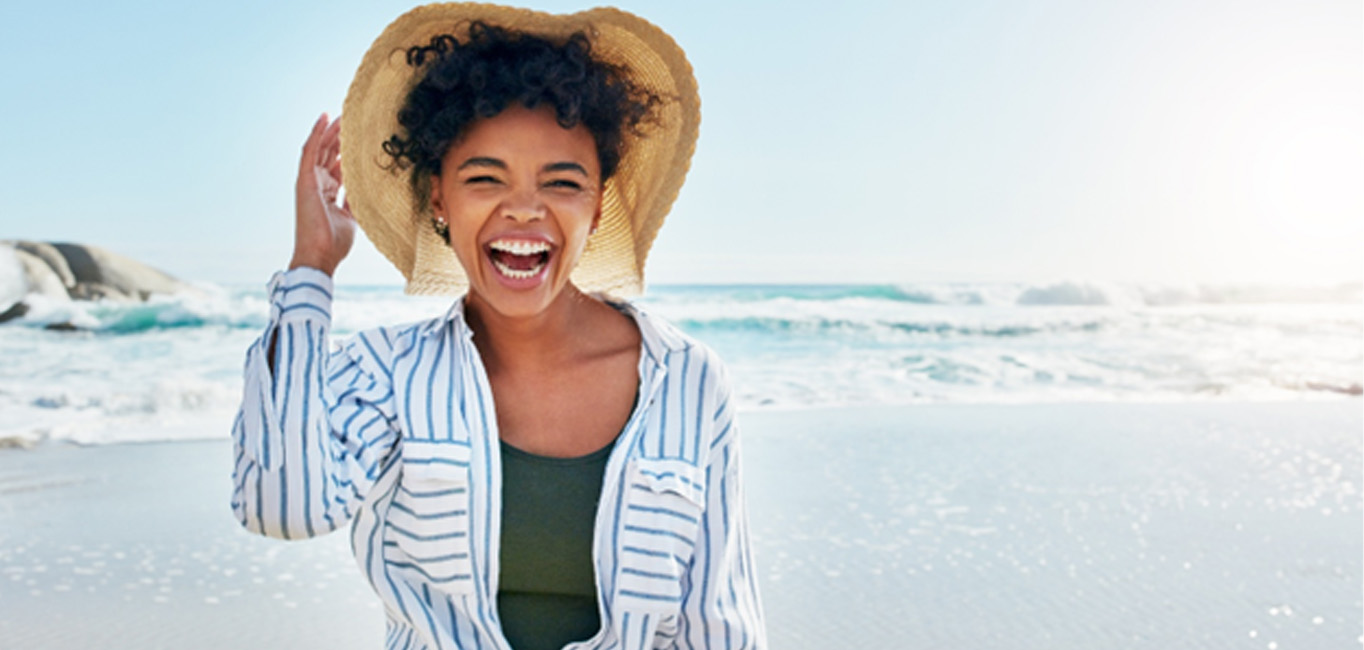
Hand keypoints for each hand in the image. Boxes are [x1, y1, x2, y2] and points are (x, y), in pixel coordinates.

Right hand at [290, 113, 355, 275]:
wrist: (321, 257)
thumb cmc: (334, 243)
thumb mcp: (352, 218)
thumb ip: (356, 201)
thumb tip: (368, 189)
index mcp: (328, 193)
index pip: (338, 165)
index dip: (348, 151)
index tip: (361, 137)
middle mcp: (318, 184)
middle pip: (330, 154)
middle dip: (341, 136)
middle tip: (354, 119)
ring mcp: (310, 181)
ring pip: (321, 148)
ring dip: (331, 130)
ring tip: (342, 114)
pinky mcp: (304, 180)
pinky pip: (309, 151)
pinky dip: (316, 133)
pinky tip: (324, 117)